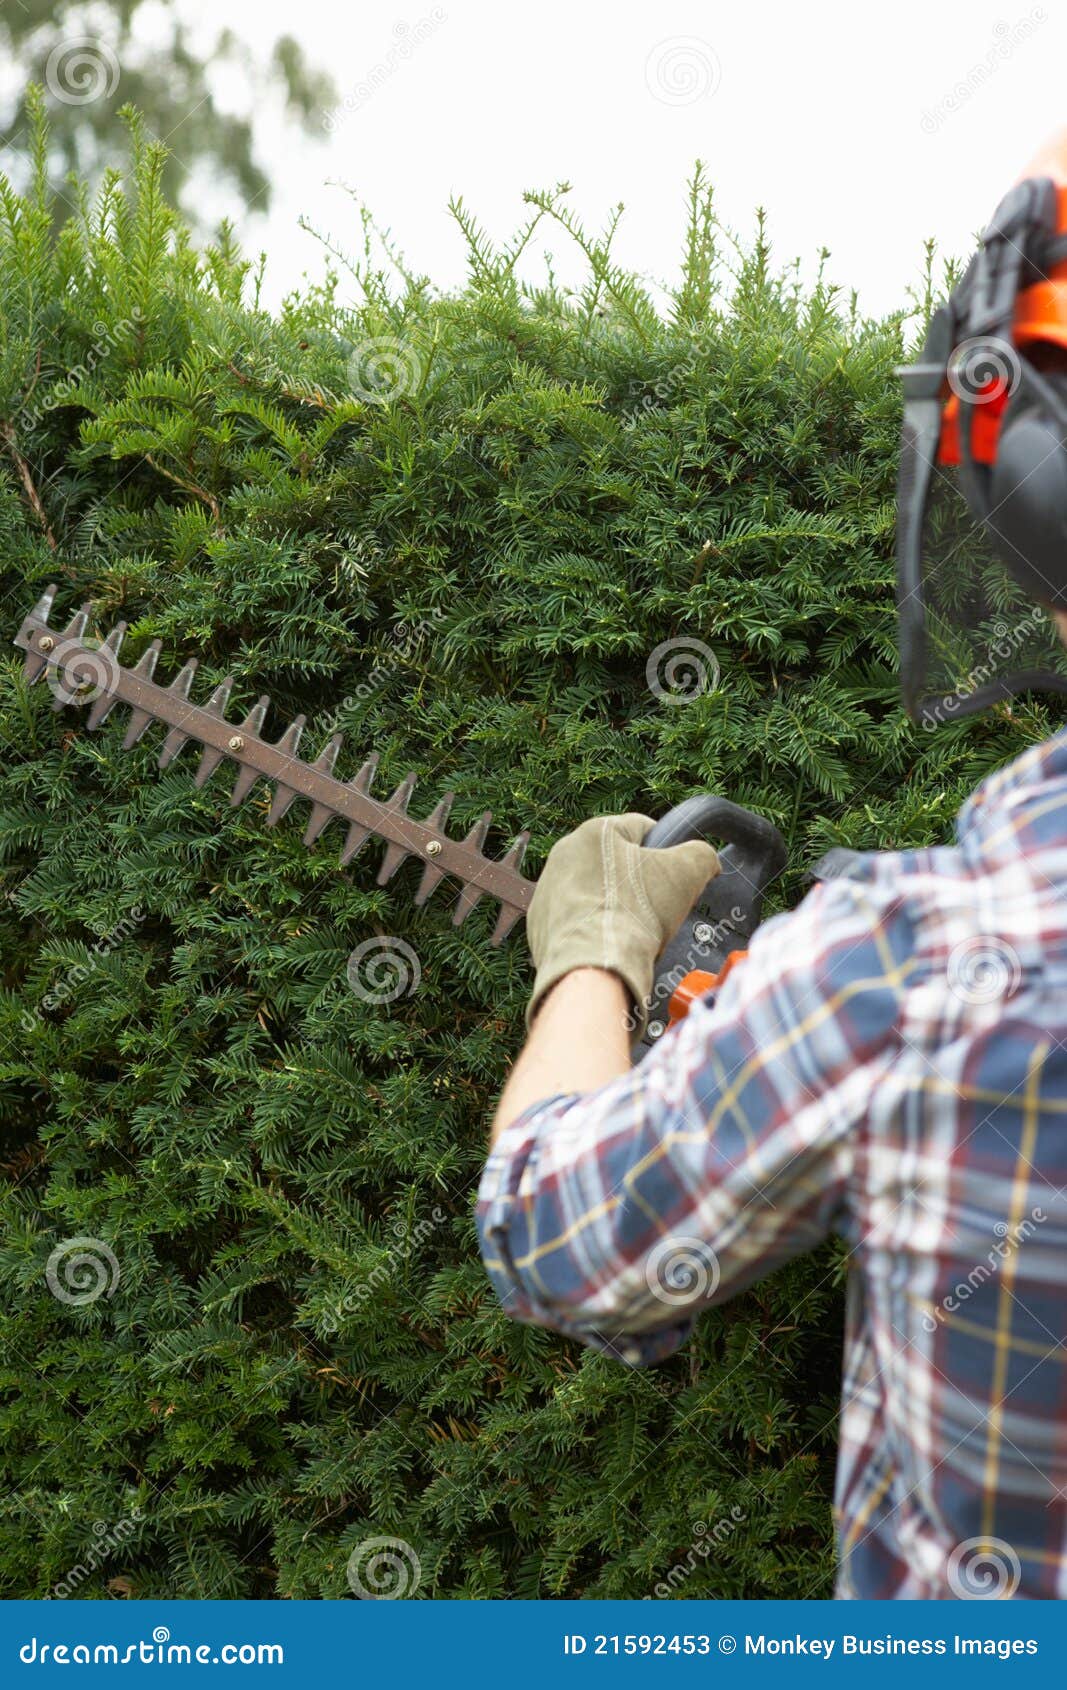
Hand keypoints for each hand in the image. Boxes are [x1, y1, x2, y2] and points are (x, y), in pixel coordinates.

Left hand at [525, 813, 720, 1031]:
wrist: (593, 967)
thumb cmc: (636, 913)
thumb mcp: (687, 873)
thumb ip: (702, 855)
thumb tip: (706, 859)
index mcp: (595, 831)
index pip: (643, 829)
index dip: (667, 852)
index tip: (676, 878)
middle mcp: (563, 853)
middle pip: (617, 862)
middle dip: (639, 883)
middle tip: (656, 909)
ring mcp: (547, 889)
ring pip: (595, 892)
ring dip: (615, 906)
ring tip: (633, 931)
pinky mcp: (539, 923)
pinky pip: (576, 921)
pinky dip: (593, 930)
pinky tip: (609, 943)